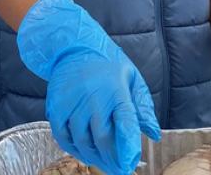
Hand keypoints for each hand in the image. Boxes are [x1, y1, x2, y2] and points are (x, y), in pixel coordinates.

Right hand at [17, 0, 159, 174]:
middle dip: (112, 159)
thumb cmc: (108, 65)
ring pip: (82, 140)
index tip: (131, 162)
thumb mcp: (132, 78)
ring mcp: (72, 102)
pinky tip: (84, 152)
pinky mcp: (56, 107)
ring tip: (104, 163)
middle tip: (120, 169)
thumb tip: (154, 134)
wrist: (73, 47)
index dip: (128, 146)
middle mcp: (92, 96)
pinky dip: (74, 149)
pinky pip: (63, 136)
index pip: (124, 122)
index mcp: (115, 88)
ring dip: (94, 157)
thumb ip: (143, 106)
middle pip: (102, 138)